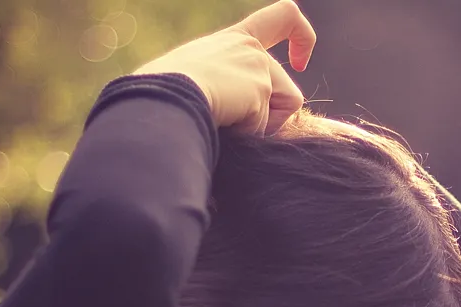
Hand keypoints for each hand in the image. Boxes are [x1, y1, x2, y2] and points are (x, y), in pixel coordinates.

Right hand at [133, 0, 315, 135]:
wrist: (159, 98)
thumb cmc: (162, 97)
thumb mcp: (191, 79)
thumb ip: (218, 87)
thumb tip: (224, 117)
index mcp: (233, 40)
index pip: (281, 18)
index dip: (301, 37)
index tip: (300, 62)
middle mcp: (250, 48)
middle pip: (288, 89)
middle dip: (270, 118)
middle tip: (235, 124)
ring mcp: (258, 65)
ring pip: (286, 107)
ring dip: (262, 126)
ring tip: (227, 121)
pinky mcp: (261, 87)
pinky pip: (269, 126)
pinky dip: (250, 135)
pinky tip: (225, 125)